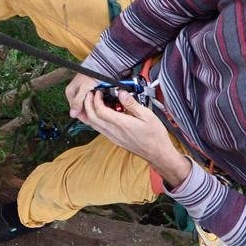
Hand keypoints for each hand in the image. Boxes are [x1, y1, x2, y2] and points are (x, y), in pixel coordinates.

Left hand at [67, 80, 191, 187]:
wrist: (157, 153)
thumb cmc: (155, 136)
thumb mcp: (147, 115)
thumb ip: (132, 104)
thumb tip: (122, 93)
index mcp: (122, 124)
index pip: (100, 111)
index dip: (96, 100)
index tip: (98, 92)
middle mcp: (114, 132)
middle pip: (92, 118)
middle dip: (87, 105)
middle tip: (90, 95)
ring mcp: (113, 137)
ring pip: (94, 125)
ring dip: (89, 113)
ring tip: (92, 103)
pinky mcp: (115, 140)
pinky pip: (100, 129)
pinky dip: (95, 120)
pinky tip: (101, 114)